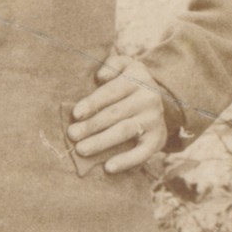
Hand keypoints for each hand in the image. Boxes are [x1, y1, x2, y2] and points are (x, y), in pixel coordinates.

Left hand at [69, 53, 166, 172]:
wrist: (160, 100)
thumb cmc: (129, 83)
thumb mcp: (125, 65)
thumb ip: (112, 65)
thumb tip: (100, 76)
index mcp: (137, 79)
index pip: (112, 92)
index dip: (93, 103)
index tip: (76, 114)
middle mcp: (148, 99)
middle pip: (116, 114)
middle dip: (92, 125)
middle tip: (72, 135)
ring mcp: (154, 120)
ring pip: (125, 131)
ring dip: (102, 142)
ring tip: (82, 149)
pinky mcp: (158, 140)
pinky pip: (142, 153)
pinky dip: (126, 161)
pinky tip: (108, 167)